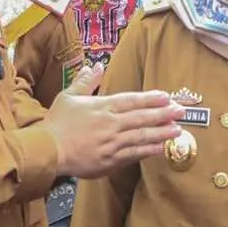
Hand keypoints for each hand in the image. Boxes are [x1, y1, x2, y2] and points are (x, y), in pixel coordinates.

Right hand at [40, 63, 184, 178]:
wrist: (46, 151)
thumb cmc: (56, 124)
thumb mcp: (68, 96)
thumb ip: (85, 81)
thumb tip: (94, 66)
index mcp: (102, 107)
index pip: (131, 100)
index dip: (150, 99)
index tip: (166, 96)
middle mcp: (110, 124)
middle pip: (142, 118)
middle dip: (164, 114)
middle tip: (181, 111)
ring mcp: (111, 143)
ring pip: (141, 136)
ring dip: (161, 132)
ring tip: (178, 129)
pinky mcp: (110, 160)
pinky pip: (134, 154)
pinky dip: (149, 150)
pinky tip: (162, 148)